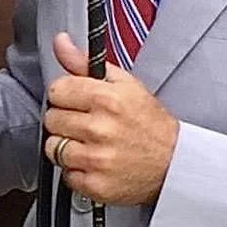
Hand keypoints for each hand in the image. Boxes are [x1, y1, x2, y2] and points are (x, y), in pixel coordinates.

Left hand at [42, 32, 179, 204]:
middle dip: (65, 120)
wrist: (174, 163)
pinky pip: (65, 174)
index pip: (56, 91)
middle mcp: (100, 128)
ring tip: (88, 145)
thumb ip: (86, 64)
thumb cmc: (150, 123)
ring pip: (53, 148)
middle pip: (51, 119)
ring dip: (66, 147)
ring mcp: (96, 159)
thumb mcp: (124, 84)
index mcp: (107, 99)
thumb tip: (60, 42)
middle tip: (86, 125)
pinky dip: (76, 171)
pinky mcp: (95, 184)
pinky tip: (94, 163)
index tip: (77, 102)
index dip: (65, 96)